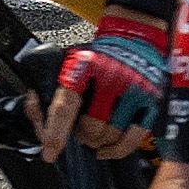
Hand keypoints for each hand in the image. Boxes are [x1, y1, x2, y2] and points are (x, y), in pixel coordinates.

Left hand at [39, 18, 171, 163]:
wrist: (133, 36)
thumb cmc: (96, 57)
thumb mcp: (66, 65)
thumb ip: (46, 92)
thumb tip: (37, 116)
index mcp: (85, 67)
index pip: (67, 106)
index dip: (56, 132)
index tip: (50, 152)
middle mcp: (112, 77)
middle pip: (91, 127)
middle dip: (81, 135)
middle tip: (80, 128)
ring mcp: (134, 90)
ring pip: (111, 135)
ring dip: (98, 141)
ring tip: (94, 132)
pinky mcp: (151, 100)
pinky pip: (133, 138)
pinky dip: (117, 150)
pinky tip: (106, 150)